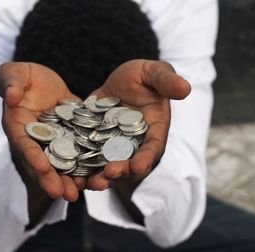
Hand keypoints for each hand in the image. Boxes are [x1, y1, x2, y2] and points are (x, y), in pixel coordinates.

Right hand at [0, 62, 82, 201]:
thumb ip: (10, 84)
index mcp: (18, 127)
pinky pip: (80, 150)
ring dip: (72, 178)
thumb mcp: (12, 74)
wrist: (42, 80)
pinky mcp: (72, 136)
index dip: (32, 157)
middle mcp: (37, 140)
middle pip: (43, 163)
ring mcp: (55, 141)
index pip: (24, 145)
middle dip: (54, 179)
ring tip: (84, 190)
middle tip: (66, 194)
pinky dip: (87, 162)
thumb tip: (11, 97)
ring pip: (62, 162)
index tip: (42, 168)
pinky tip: (99, 172)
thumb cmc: (22, 76)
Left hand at [86, 59, 190, 189]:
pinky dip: (80, 167)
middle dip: (119, 172)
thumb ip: (167, 80)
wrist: (120, 81)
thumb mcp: (154, 72)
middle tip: (107, 175)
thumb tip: (185, 88)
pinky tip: (69, 172)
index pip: (152, 148)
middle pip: (129, 164)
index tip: (137, 167)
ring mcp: (114, 146)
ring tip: (85, 182)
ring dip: (97, 177)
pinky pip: (88, 158)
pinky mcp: (96, 143)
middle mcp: (135, 144)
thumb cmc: (143, 76)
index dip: (145, 159)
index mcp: (153, 130)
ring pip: (107, 167)